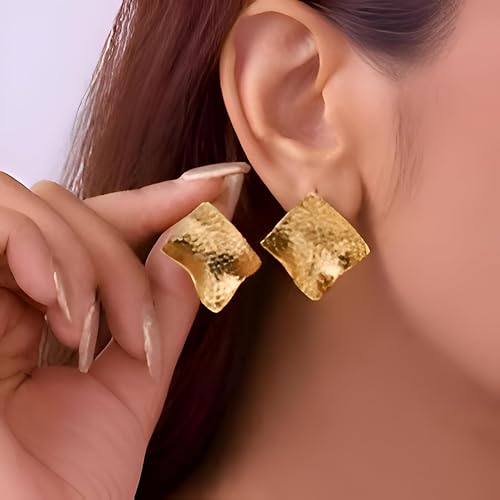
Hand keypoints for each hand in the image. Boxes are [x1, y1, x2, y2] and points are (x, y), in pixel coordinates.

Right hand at [0, 167, 237, 498]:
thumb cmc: (72, 481)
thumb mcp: (137, 376)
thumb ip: (165, 302)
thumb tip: (198, 231)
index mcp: (37, 307)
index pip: (93, 225)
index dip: (154, 199)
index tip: (215, 187)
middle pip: (62, 208)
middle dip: (116, 256)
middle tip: (138, 330)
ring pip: (32, 207)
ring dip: (83, 260)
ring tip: (89, 332)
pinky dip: (38, 251)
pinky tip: (60, 308)